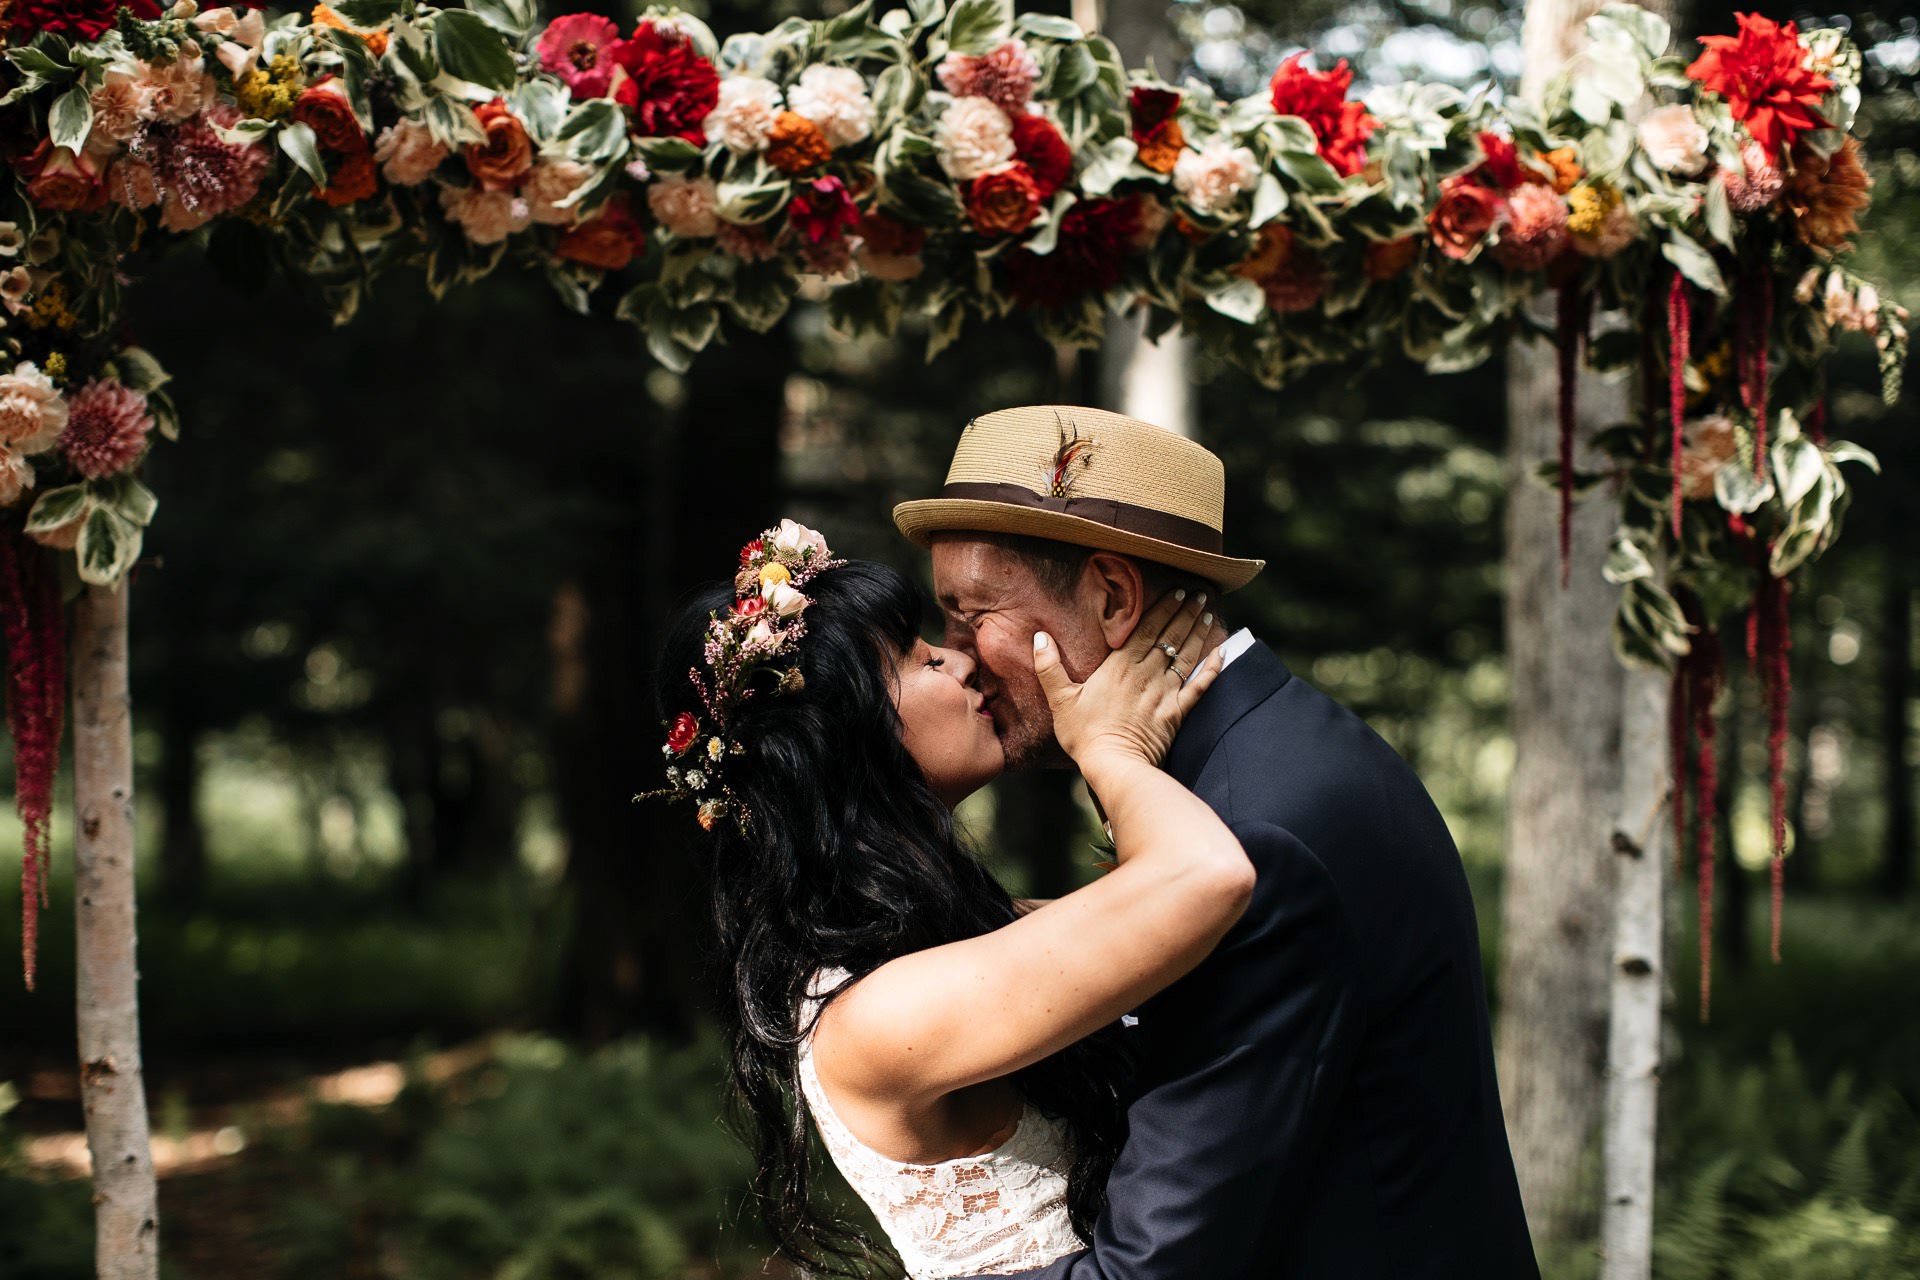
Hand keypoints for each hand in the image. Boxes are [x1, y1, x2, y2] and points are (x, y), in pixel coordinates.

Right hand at [1033, 590, 1226, 768]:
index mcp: (1120, 666)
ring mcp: (1164, 693)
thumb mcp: (1060, 699)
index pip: (1146, 629)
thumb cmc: (1084, 734)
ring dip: (1199, 632)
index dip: (1163, 608)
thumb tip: (1039, 636)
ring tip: (1209, 613)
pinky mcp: (1177, 713)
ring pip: (1186, 655)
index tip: (1177, 590)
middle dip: (1186, 612)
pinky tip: (1221, 654)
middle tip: (1200, 593)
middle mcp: (1146, 674)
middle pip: (1170, 636)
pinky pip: (1199, 687)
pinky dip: (1212, 669)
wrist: (1113, 765)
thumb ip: (1049, 666)